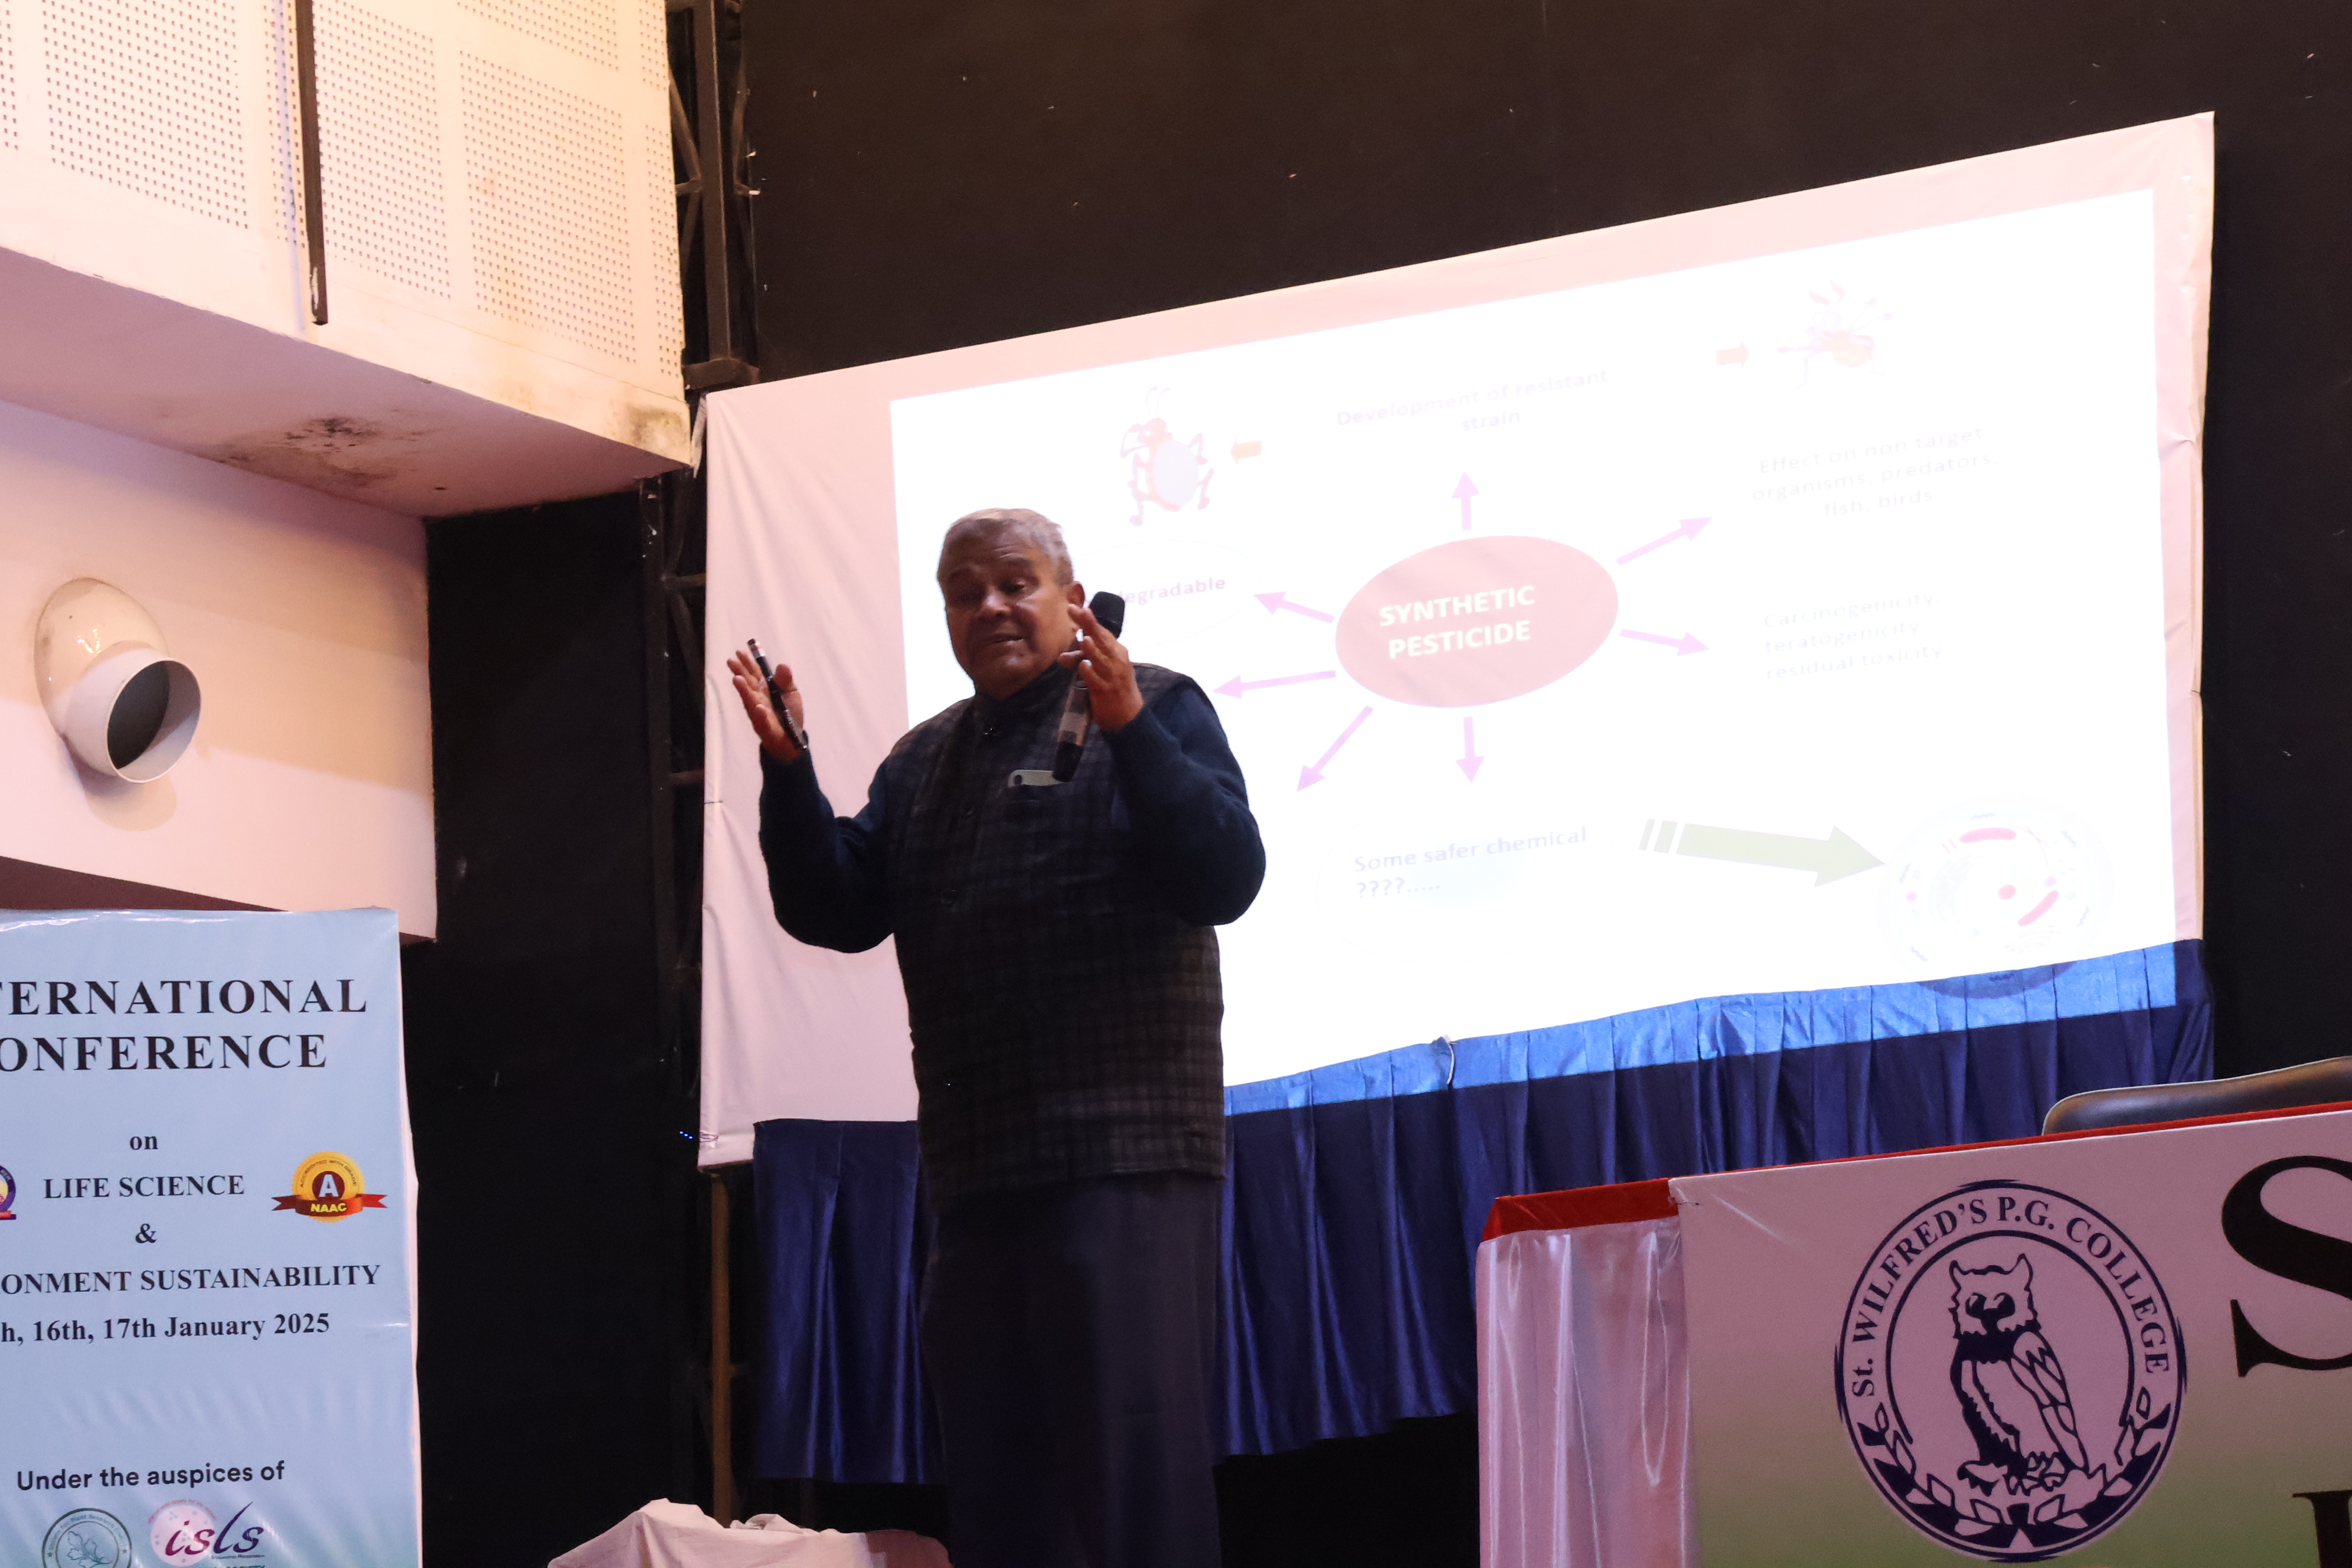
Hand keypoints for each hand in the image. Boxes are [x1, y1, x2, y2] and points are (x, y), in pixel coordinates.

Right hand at [727, 649, 805, 761]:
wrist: (792, 738)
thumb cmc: (789, 712)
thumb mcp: (791, 692)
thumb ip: (785, 680)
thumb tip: (782, 665)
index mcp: (764, 689)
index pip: (754, 673)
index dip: (747, 663)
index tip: (739, 652)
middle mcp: (758, 699)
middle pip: (748, 684)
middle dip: (740, 673)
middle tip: (731, 662)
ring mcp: (759, 714)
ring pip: (750, 701)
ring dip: (744, 691)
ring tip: (737, 680)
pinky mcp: (766, 728)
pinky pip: (764, 721)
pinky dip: (762, 714)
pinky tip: (759, 707)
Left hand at [1061, 605, 1142, 730]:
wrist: (1128, 715)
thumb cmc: (1115, 687)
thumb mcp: (1103, 669)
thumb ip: (1084, 660)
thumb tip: (1062, 657)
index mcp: (1118, 652)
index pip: (1103, 632)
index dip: (1090, 620)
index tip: (1077, 607)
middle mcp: (1117, 661)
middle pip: (1102, 640)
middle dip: (1089, 625)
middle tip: (1077, 611)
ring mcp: (1111, 676)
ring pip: (1100, 660)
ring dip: (1092, 650)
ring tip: (1084, 639)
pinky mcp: (1105, 691)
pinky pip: (1095, 680)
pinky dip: (1089, 673)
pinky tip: (1083, 666)